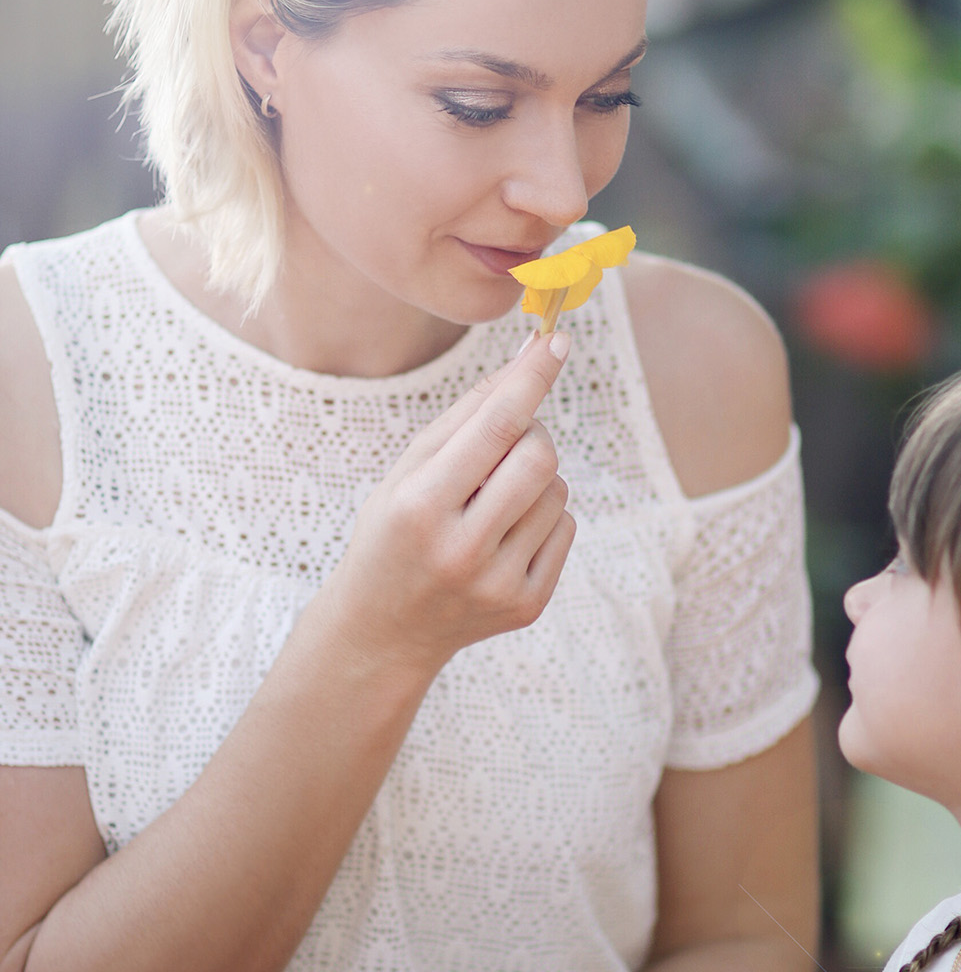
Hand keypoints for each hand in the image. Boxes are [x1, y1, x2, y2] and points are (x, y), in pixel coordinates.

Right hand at [328, 333, 574, 673]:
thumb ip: (467, 414)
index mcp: (419, 507)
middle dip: (531, 435)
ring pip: (558, 492)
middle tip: (505, 443)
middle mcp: (460, 549)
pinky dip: (542, 517)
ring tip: (492, 502)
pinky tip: (503, 536)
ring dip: (535, 480)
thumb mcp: (408, 470)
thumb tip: (529, 359)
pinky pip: (565, 529)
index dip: (531, 378)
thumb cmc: (394, 532)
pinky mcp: (527, 605)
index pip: (495, 427)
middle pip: (540, 457)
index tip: (557, 341)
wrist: (384, 630)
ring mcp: (498, 583)